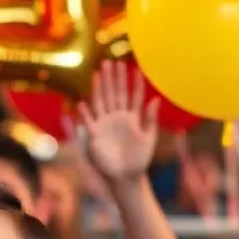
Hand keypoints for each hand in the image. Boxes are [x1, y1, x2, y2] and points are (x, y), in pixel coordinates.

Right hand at [76, 60, 159, 183]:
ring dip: (100, 87)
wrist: (126, 176)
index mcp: (132, 118)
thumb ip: (150, 119)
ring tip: (98, 72)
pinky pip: (89, 122)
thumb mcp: (149, 138)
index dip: (134, 83)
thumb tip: (155, 99)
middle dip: (114, 78)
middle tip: (112, 62)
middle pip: (115, 94)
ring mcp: (105, 124)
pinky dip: (86, 113)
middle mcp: (117, 117)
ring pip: (102, 101)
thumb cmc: (139, 159)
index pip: (134, 96)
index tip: (135, 68)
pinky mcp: (94, 135)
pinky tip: (82, 103)